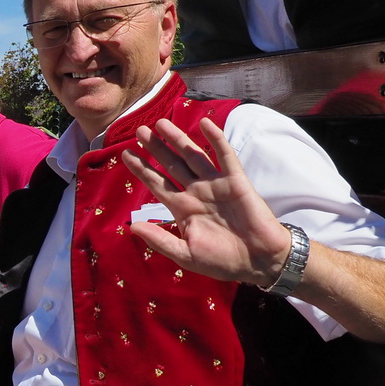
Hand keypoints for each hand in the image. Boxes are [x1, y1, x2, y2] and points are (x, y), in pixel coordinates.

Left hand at [120, 117, 293, 287]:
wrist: (258, 262)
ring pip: (193, 156)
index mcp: (182, 208)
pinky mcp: (236, 181)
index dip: (142, 169)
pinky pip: (224, 156)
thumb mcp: (186, 255)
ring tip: (161, 124)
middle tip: (140, 131)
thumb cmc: (222, 261)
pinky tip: (205, 123)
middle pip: (172, 165)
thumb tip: (132, 227)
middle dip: (156, 148)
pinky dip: (215, 139)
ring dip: (178, 139)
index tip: (125, 154)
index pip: (157, 184)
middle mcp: (196, 192)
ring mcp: (215, 184)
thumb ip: (160, 240)